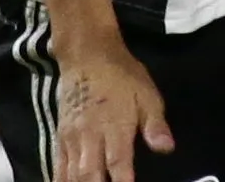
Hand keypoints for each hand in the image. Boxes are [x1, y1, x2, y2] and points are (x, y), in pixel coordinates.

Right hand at [53, 41, 173, 181]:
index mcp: (115, 127)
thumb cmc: (123, 76)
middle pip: (89, 175)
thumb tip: (166, 148)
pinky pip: (57, 166)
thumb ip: (155, 125)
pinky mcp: (59, 137)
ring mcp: (71, 138)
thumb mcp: (147, 95)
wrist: (87, 56)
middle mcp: (90, 136)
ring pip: (71, 174)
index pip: (118, 164)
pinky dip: (60, 181)